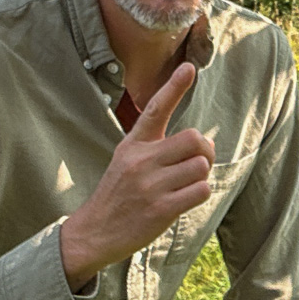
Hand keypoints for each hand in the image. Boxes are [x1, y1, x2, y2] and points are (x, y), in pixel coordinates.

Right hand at [61, 62, 209, 289]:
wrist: (94, 232)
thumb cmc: (118, 194)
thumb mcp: (126, 159)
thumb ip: (158, 147)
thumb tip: (204, 141)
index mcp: (133, 144)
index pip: (157, 109)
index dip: (174, 87)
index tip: (189, 67)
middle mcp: (141, 160)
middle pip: (194, 139)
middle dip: (204, 150)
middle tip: (196, 162)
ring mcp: (151, 185)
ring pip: (201, 166)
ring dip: (201, 175)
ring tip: (186, 184)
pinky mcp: (161, 209)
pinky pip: (200, 190)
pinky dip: (199, 193)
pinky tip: (184, 199)